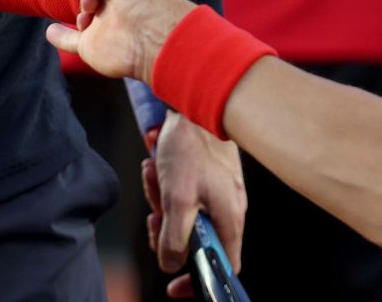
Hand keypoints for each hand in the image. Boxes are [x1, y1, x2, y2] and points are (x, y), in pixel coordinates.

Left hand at [147, 112, 245, 296]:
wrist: (196, 99)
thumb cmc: (191, 148)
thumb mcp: (177, 199)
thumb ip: (174, 238)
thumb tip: (171, 264)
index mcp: (229, 221)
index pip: (223, 269)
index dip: (200, 282)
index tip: (175, 286)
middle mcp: (229, 211)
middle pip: (196, 243)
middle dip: (168, 232)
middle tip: (153, 217)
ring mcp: (220, 193)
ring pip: (186, 216)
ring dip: (162, 203)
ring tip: (152, 178)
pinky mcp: (208, 177)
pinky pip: (184, 194)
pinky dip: (166, 186)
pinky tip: (155, 168)